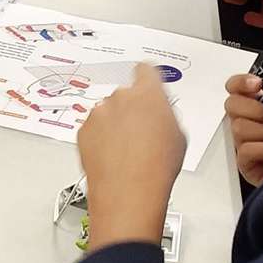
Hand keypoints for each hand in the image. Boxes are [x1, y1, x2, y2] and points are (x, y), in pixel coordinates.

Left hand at [77, 64, 185, 249]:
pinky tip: (112, 158)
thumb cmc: (156, 168)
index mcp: (148, 94)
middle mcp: (120, 98)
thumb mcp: (178, 137)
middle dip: (131, 109)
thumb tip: (161, 116)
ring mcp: (99, 113)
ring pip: (108, 113)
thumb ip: (166, 116)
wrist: (128, 191)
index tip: (146, 79)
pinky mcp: (84, 130)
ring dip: (114, 126)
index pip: (145, 70)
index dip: (147, 77)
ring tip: (127, 152)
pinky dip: (100, 139)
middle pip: (126, 95)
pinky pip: (94, 129)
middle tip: (140, 133)